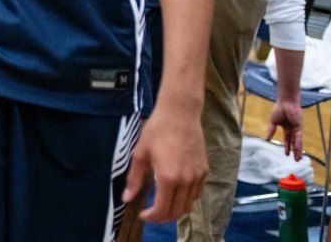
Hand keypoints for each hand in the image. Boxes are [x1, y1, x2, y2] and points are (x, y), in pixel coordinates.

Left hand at [123, 103, 206, 222]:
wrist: (180, 113)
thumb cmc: (157, 130)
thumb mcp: (140, 153)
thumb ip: (134, 179)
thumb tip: (126, 198)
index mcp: (168, 177)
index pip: (162, 209)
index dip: (152, 217)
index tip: (143, 214)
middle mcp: (186, 180)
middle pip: (177, 211)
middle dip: (162, 217)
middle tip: (151, 213)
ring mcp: (197, 176)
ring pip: (188, 205)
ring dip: (175, 209)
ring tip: (162, 204)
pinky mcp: (204, 171)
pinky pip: (196, 194)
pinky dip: (186, 199)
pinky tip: (175, 192)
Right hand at [267, 99, 303, 159]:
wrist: (285, 102)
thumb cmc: (279, 109)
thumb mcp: (273, 122)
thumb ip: (271, 131)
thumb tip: (266, 139)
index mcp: (286, 128)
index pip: (287, 140)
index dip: (287, 147)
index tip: (286, 154)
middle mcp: (293, 129)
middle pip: (294, 143)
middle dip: (295, 152)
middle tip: (296, 160)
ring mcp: (297, 129)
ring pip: (297, 142)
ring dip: (298, 151)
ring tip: (298, 159)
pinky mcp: (299, 127)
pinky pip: (298, 137)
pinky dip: (298, 144)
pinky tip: (297, 150)